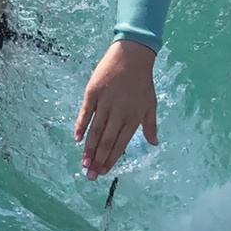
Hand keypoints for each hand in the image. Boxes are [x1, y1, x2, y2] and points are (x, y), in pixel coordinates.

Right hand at [74, 39, 159, 179]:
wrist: (132, 54)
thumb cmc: (143, 81)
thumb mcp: (151, 103)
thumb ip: (150, 125)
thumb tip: (154, 144)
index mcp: (133, 117)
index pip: (120, 143)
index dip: (111, 159)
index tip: (104, 172)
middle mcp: (119, 112)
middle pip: (107, 141)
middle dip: (98, 160)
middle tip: (90, 176)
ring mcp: (105, 102)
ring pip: (96, 130)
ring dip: (89, 148)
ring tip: (83, 164)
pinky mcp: (93, 92)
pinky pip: (85, 113)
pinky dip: (80, 126)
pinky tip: (76, 139)